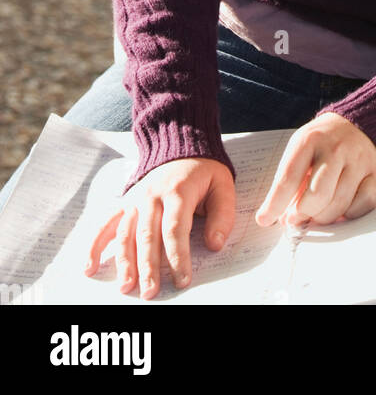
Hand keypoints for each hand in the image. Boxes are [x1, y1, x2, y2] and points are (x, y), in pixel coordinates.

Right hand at [83, 157, 234, 299]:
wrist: (180, 145)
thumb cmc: (204, 171)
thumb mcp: (222, 185)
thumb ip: (222, 215)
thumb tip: (214, 244)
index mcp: (179, 191)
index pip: (175, 229)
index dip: (178, 256)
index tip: (182, 280)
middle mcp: (152, 196)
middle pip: (148, 235)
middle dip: (148, 267)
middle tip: (150, 293)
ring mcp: (135, 199)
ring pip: (126, 234)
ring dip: (124, 262)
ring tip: (126, 287)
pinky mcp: (124, 202)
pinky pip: (106, 224)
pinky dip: (95, 245)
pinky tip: (89, 267)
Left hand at [255, 112, 375, 228]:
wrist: (360, 122)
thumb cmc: (322, 143)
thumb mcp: (301, 149)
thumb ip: (290, 180)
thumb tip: (281, 217)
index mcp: (310, 139)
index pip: (289, 177)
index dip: (275, 203)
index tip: (264, 220)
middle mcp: (337, 147)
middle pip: (317, 195)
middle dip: (302, 214)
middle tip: (295, 218)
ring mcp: (360, 159)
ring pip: (339, 204)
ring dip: (323, 218)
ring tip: (315, 215)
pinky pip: (363, 205)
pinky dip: (349, 214)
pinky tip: (341, 208)